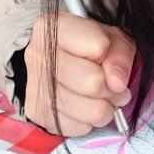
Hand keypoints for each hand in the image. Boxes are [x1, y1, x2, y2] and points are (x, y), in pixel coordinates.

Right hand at [23, 13, 134, 136]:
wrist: (53, 62)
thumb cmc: (85, 47)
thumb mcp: (110, 38)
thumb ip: (119, 54)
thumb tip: (117, 83)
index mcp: (53, 28)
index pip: (98, 47)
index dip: (110, 56)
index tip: (106, 56)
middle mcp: (36, 55)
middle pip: (92, 82)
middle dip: (111, 88)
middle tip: (112, 86)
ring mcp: (33, 85)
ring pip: (88, 110)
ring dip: (104, 108)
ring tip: (101, 98)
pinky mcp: (36, 111)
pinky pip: (77, 126)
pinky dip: (87, 121)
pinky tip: (83, 107)